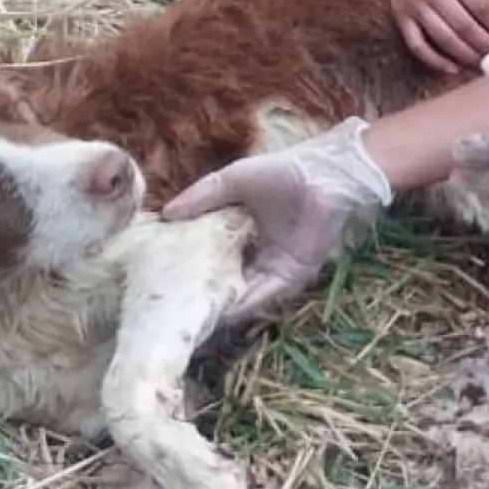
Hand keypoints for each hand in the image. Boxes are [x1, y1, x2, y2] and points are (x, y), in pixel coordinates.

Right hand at [161, 118, 392, 315]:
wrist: (323, 175)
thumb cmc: (281, 172)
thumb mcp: (232, 180)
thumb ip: (201, 197)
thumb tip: (165, 214)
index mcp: (243, 229)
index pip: (214, 253)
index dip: (193, 264)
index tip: (166, 276)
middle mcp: (258, 251)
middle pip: (228, 276)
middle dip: (205, 290)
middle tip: (174, 305)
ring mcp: (276, 264)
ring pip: (245, 291)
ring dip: (222, 303)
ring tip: (192, 316)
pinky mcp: (294, 273)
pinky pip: (266, 292)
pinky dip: (246, 303)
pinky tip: (223, 312)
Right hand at [377, 0, 488, 73]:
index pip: (480, 6)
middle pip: (463, 25)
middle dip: (484, 45)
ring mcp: (414, 6)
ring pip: (443, 38)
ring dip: (466, 55)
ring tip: (481, 65)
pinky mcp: (401, 18)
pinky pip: (418, 46)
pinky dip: (436, 61)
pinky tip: (453, 68)